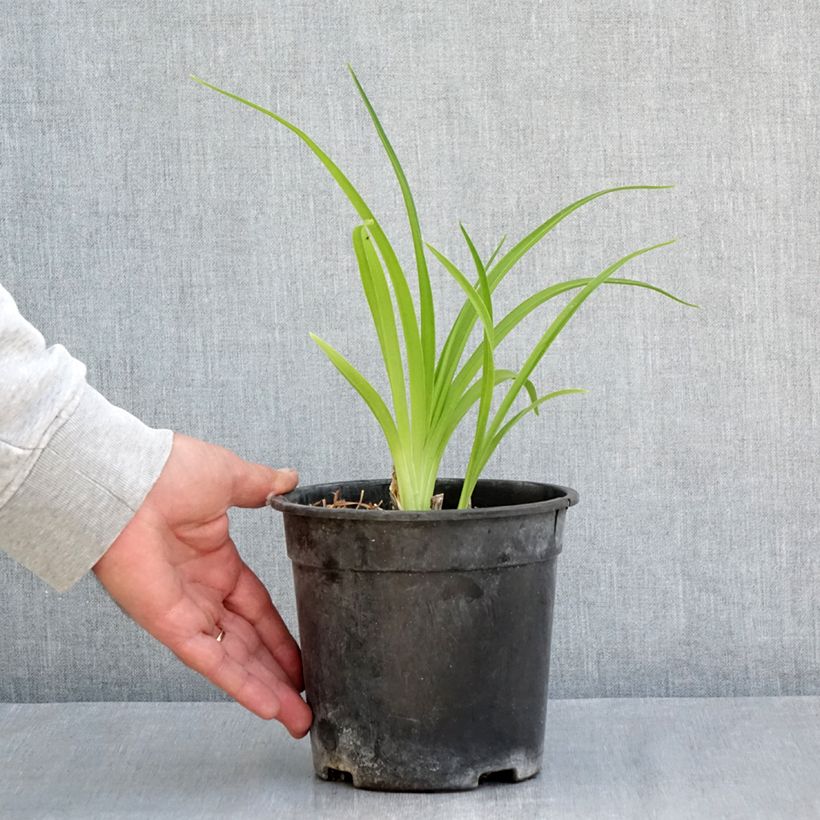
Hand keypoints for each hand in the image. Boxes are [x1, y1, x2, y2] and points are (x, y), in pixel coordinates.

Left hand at [92, 433, 311, 736]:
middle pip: (249, 644)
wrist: (125, 479)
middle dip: (278, 674)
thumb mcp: (230, 476)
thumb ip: (262, 485)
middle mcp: (202, 592)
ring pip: (233, 659)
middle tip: (306, 704)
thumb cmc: (167, 471)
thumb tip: (289, 479)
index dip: (281, 636)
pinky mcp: (168, 623)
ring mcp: (185, 611)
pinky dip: (237, 682)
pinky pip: (208, 659)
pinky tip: (266, 705)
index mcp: (217, 560)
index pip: (257, 608)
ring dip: (264, 689)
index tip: (303, 658)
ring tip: (297, 718)